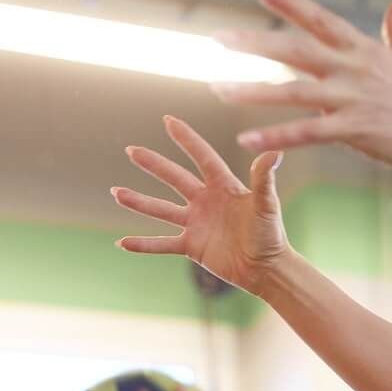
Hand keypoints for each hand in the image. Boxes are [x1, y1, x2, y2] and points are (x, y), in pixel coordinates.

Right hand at [115, 116, 290, 294]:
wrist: (266, 270)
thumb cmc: (270, 235)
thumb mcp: (267, 205)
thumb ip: (264, 179)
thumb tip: (274, 152)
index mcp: (224, 186)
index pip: (202, 157)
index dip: (186, 139)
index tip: (168, 120)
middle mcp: (206, 201)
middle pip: (174, 179)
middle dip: (153, 164)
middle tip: (131, 150)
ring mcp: (196, 223)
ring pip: (162, 210)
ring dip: (139, 202)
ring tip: (117, 192)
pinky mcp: (192, 246)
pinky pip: (163, 244)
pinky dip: (144, 245)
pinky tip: (122, 243)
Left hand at [212, 0, 391, 185]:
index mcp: (363, 50)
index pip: (318, 18)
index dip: (286, 0)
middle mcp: (353, 69)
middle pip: (296, 50)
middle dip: (255, 44)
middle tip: (218, 38)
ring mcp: (352, 99)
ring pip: (294, 91)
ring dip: (254, 91)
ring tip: (218, 89)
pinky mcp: (354, 131)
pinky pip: (306, 133)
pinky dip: (275, 137)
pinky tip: (246, 140)